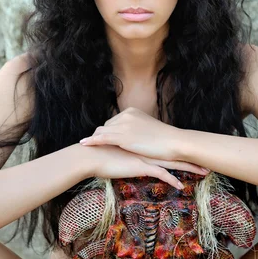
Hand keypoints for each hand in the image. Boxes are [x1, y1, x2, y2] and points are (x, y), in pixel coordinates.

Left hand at [80, 108, 207, 170]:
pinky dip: (92, 141)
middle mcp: (126, 115)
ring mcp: (123, 125)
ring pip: (102, 132)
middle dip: (100, 136)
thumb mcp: (148, 128)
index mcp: (132, 112)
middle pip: (106, 126)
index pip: (113, 122)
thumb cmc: (165, 139)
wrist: (173, 142)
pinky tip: (84, 144)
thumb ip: (137, 129)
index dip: (107, 132)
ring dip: (94, 139)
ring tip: (85, 146)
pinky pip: (102, 138)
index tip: (102, 140)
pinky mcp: (122, 137)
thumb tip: (132, 136)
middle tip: (92, 145)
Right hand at [82, 144, 208, 189]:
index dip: (180, 150)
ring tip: (204, 172)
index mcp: (144, 146)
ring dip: (190, 168)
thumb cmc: (100, 155)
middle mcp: (148, 150)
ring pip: (173, 162)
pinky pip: (161, 174)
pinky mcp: (141, 166)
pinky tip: (180, 186)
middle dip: (193, 157)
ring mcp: (146, 157)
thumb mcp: (118, 154)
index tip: (194, 153)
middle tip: (208, 160)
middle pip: (175, 152)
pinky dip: (171, 180)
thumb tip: (131, 158)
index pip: (166, 147)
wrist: (92, 156)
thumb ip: (127, 155)